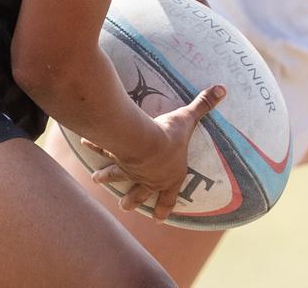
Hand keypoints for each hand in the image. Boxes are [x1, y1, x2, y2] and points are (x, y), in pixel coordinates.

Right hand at [83, 85, 224, 222]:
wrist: (145, 142)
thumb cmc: (170, 136)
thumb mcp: (189, 118)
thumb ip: (204, 104)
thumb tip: (223, 89)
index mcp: (171, 176)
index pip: (170, 197)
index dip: (165, 207)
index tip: (160, 218)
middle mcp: (150, 177)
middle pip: (140, 193)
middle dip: (132, 200)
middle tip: (125, 207)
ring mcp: (131, 169)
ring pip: (117, 177)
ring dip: (107, 178)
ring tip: (97, 180)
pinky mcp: (116, 157)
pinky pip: (105, 152)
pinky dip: (94, 146)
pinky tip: (84, 140)